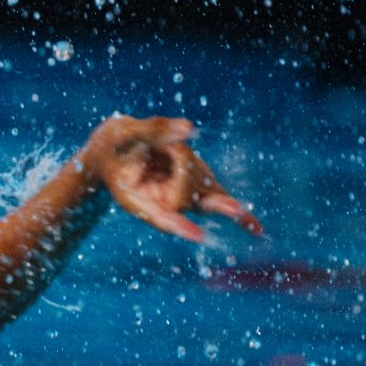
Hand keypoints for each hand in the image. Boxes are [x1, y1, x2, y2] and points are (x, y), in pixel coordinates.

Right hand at [84, 114, 262, 244]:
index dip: (178, 225)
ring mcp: (178, 199)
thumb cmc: (112, 144)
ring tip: (155, 145)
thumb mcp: (123, 133)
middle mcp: (160, 205)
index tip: (197, 236)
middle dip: (216, 203)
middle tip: (238, 210)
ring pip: (199, 178)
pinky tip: (254, 228)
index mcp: (136, 200)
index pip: (160, 216)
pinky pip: (209, 184)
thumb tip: (191, 129)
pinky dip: (219, 191)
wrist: (110, 152)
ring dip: (182, 156)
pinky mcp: (192, 189)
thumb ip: (154, 130)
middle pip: (190, 198)